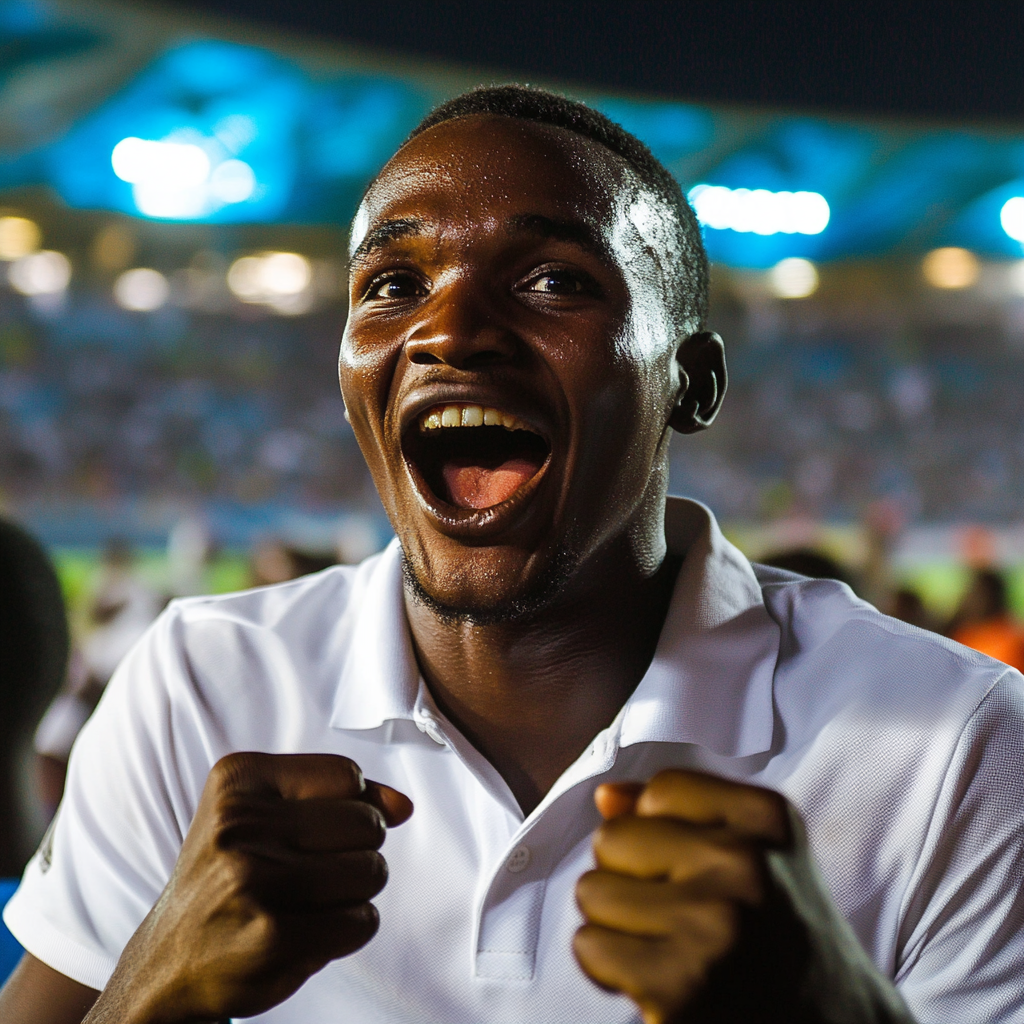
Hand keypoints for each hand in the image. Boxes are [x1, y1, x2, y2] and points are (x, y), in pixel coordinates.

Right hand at [85, 752, 412, 1023]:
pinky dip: (348, 929)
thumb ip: (343, 799)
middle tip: (310, 872)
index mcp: (238, 780)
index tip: (313, 830)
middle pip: (368, 824)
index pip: (348, 775)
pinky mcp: (272, 934)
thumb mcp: (268, 815)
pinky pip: (362, 921)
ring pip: (372, 871)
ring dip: (354, 893)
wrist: (168, 962)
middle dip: (357, 851)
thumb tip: (404, 806)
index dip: (350, 807)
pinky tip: (306, 932)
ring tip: (307, 902)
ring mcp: (254, 878)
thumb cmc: (232, 877)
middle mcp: (241, 823)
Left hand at [573, 770, 912, 1023]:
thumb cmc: (777, 933)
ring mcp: (713, 924)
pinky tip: (654, 977)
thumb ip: (681, 814)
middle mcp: (744, 864)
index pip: (660, 791)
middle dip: (627, 876)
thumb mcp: (757, 853)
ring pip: (592, 891)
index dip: (659, 828)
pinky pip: (590, 946)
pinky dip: (608, 967)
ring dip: (614, 924)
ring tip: (665, 944)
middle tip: (676, 914)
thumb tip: (606, 796)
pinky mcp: (681, 985)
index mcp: (766, 819)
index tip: (691, 867)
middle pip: (613, 837)